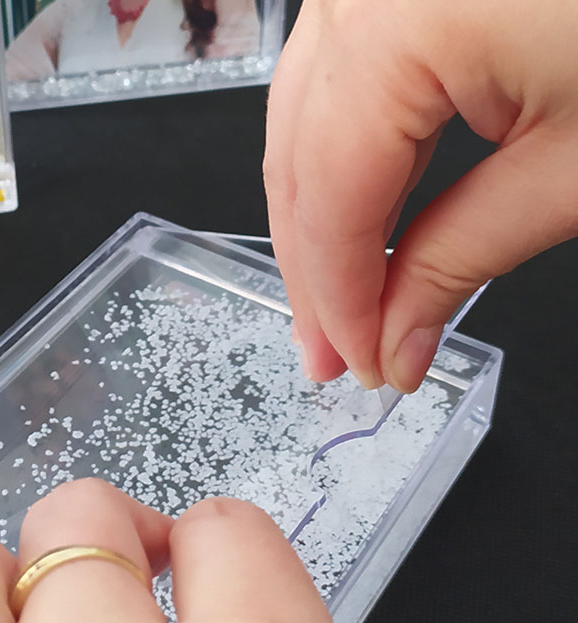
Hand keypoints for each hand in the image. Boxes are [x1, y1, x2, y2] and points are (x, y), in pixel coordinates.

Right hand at [264, 0, 577, 391]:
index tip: (362, 363)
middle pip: (297, 162)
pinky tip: (363, 213)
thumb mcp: (574, 165)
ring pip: (303, 123)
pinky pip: (338, 82)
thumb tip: (397, 338)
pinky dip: (347, 157)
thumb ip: (462, 259)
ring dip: (321, 218)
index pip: (329, 198)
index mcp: (395, 26)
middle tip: (340, 351)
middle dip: (315, 270)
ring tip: (346, 296)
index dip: (340, 298)